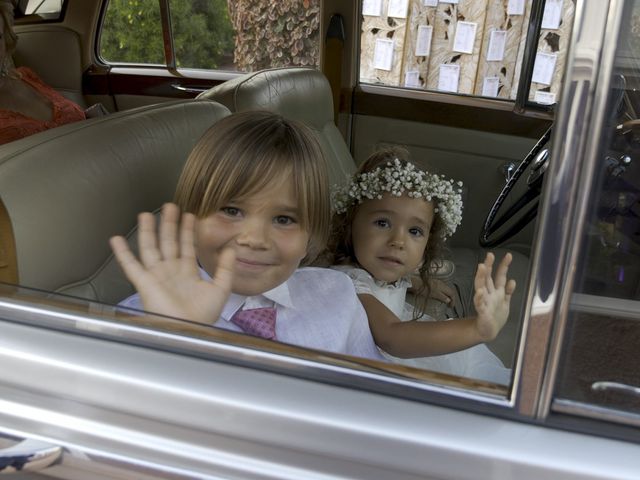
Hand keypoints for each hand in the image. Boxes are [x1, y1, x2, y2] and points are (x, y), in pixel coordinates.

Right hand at [110, 203, 234, 323]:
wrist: (188, 330)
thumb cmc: (203, 315)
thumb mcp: (221, 288)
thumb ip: (226, 268)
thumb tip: (230, 248)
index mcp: (187, 274)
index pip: (186, 247)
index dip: (187, 231)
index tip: (189, 215)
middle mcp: (170, 272)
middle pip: (168, 243)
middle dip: (169, 224)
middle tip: (170, 206)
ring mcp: (156, 276)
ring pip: (150, 248)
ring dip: (148, 231)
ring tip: (146, 214)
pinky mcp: (144, 283)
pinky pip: (130, 265)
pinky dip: (122, 253)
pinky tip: (116, 239)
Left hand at [427, 278, 455, 306]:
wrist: (417, 283)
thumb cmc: (425, 289)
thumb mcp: (435, 295)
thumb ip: (443, 297)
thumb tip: (449, 300)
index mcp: (444, 287)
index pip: (452, 293)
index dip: (453, 301)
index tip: (451, 306)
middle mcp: (442, 284)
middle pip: (450, 291)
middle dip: (451, 298)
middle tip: (449, 305)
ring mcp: (438, 283)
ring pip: (446, 290)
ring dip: (447, 296)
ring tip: (445, 302)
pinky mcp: (434, 283)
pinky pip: (441, 289)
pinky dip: (443, 294)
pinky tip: (440, 297)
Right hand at [473, 252, 515, 340]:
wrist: (489, 331)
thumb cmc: (496, 316)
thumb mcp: (505, 302)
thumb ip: (508, 291)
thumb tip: (512, 280)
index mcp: (496, 292)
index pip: (499, 276)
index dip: (504, 266)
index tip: (508, 255)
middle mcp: (489, 294)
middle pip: (488, 277)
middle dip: (489, 266)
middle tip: (490, 255)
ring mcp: (485, 302)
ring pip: (481, 287)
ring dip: (481, 277)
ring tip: (482, 267)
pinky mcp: (482, 311)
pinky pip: (479, 304)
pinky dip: (479, 298)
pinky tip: (479, 291)